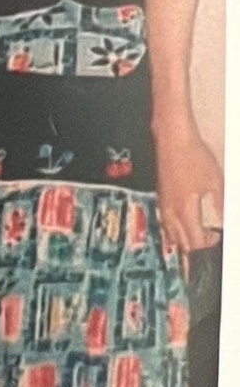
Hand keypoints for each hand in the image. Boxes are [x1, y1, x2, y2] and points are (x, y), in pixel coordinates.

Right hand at [155, 128, 223, 251]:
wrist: (173, 139)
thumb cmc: (194, 156)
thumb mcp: (216, 181)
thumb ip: (221, 205)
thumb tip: (224, 222)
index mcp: (186, 210)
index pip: (196, 241)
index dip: (208, 244)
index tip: (217, 237)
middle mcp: (172, 212)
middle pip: (182, 243)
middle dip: (196, 247)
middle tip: (209, 239)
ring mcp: (164, 205)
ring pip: (171, 235)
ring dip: (184, 241)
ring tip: (195, 239)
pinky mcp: (161, 198)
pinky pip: (165, 224)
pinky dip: (173, 231)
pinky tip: (179, 228)